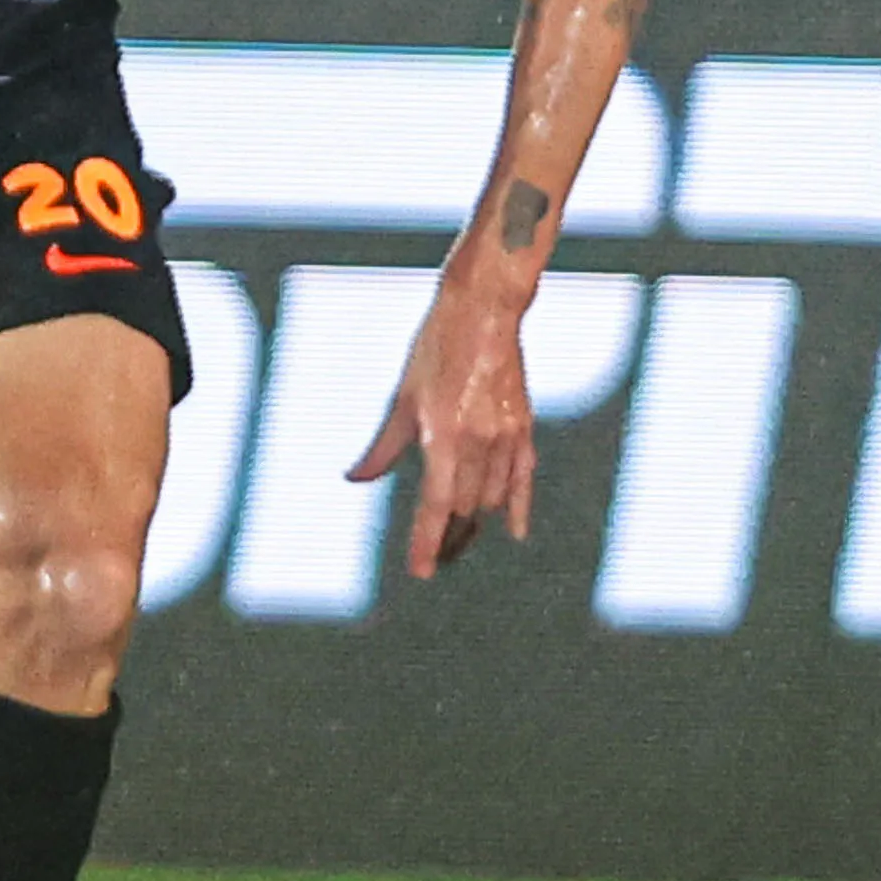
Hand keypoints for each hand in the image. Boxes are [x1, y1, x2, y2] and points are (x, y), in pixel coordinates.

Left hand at [352, 274, 534, 577]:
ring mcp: (506, 436)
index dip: (426, 541)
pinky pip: (524, 479)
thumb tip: (355, 480)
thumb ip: (382, 446)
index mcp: (442, 434)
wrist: (484, 309)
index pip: (434, 504)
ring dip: (473, 521)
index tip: (420, 571)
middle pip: (463, 509)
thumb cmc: (435, 347)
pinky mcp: (525, 427)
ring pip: (491, 498)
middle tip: (433, 557)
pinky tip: (513, 532)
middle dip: (448, 538)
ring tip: (457, 537)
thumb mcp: (401, 396)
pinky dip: (517, 508)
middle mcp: (477, 442)